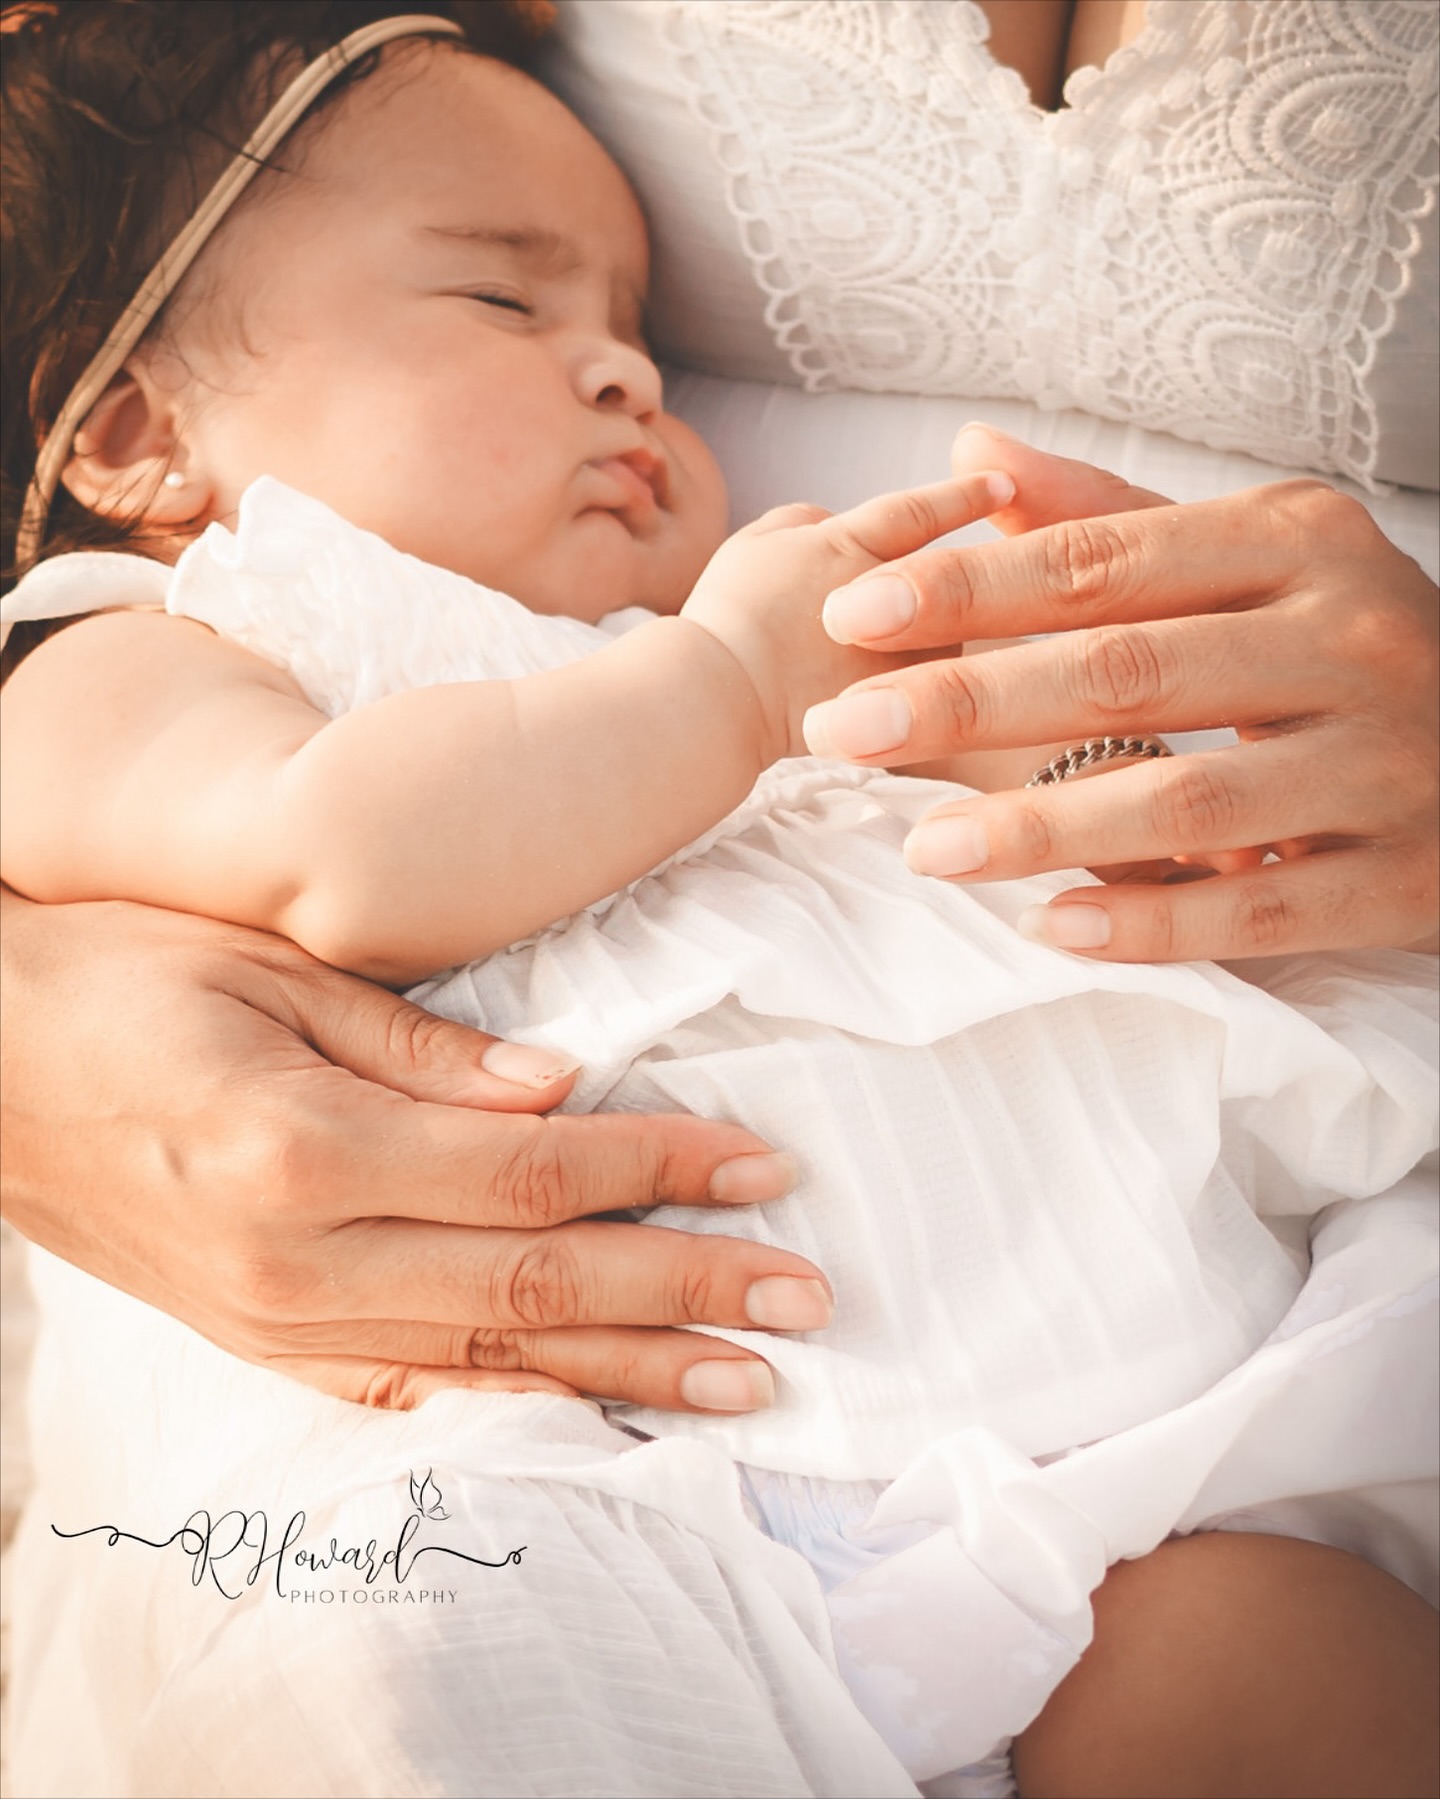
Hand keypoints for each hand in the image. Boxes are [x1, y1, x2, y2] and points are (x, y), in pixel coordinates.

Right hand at [0, 889, 831, 1412]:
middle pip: (534, 1285)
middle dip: (685, 1291)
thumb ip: (424, 1046)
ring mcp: (279, 1322)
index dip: (661, 1172)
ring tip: (747, 1379)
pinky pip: (414, 1388)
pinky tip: (604, 1408)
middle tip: (806, 1300)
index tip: (765, 1169)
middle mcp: (301, 1260)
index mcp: (306, 1147)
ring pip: (491, 1358)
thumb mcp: (268, 973)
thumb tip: (565, 1086)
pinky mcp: (263, 1346)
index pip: (532, 1173)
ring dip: (631, 1371)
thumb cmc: (122, 984)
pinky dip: (520, 1400)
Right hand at [682, 470, 1013, 762]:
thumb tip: (836, 527)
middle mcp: (895, 597)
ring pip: (934, 640)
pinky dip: (895, 688)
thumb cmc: (728, 620)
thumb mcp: (758, 544)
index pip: (923, 512)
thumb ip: (809, 522)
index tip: (1004, 484)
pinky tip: (842, 696)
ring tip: (833, 664)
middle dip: (926, 595)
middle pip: (935, 585)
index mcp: (854, 546)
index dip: (965, 493)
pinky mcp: (905, 711)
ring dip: (911, 643)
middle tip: (889, 611)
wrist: (720, 699)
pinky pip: (917, 691)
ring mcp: (906, 657)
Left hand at [803, 427, 1438, 960]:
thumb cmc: (1352, 647)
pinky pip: (1262, 905)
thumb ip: (1117, 517)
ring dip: (1043, 826)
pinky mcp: (1404, 874)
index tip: (853, 620)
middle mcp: (1348, 639)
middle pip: (1125, 671)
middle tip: (844, 733)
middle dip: (968, 702)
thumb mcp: (1262, 554)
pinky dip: (1154, 922)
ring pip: (1187, 796)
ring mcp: (1383, 762)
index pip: (1105, 563)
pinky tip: (1055, 930)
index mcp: (1301, 545)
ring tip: (925, 847)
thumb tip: (972, 452)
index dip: (969, 591)